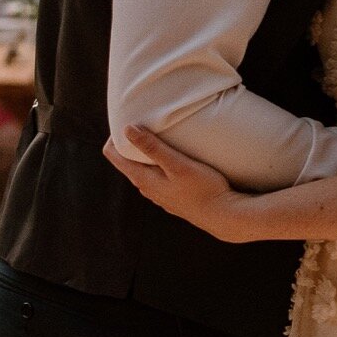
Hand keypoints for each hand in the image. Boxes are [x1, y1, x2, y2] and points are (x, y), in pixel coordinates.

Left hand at [104, 125, 252, 240]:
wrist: (224, 216)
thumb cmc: (203, 189)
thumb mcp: (178, 164)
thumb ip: (152, 147)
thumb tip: (127, 130)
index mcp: (143, 179)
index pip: (113, 155)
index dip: (114, 137)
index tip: (129, 121)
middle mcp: (146, 189)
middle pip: (126, 161)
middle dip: (130, 142)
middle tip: (143, 123)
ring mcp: (159, 195)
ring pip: (143, 170)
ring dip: (145, 154)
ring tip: (158, 137)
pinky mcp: (172, 197)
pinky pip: (157, 177)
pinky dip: (158, 164)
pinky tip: (172, 158)